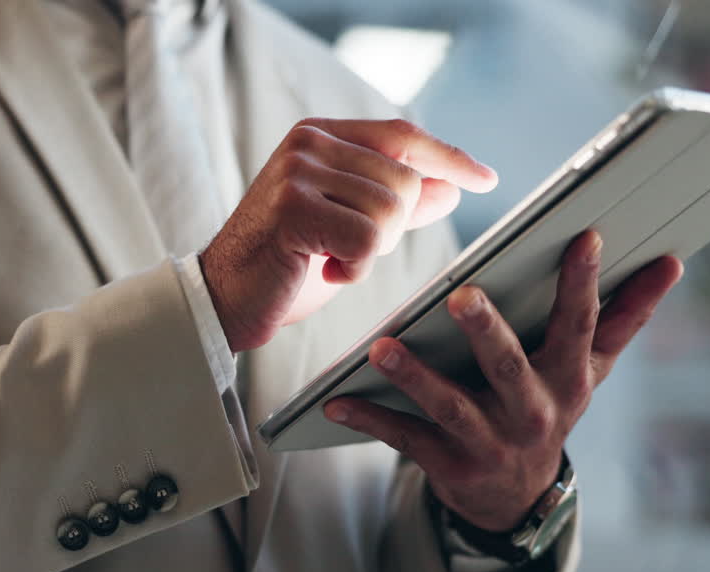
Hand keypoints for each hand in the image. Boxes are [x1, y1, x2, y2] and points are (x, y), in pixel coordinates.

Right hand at [200, 118, 497, 352]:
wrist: (224, 298)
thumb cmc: (284, 265)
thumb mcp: (348, 227)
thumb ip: (395, 204)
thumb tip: (452, 186)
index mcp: (319, 137)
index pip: (402, 135)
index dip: (448, 157)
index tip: (485, 178)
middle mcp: (307, 144)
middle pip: (405, 180)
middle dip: (393, 229)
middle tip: (350, 251)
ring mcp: (297, 173)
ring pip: (390, 210)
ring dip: (372, 252)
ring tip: (333, 259)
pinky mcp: (292, 209)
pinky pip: (365, 239)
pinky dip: (355, 268)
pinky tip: (325, 271)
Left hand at [323, 231, 683, 531]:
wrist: (514, 497)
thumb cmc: (547, 407)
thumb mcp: (588, 370)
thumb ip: (625, 317)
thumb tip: (672, 262)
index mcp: (567, 378)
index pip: (578, 325)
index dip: (583, 284)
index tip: (584, 238)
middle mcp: (532, 412)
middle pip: (508, 366)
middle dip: (486, 331)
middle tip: (462, 296)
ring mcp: (489, 442)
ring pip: (449, 406)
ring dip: (415, 378)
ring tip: (382, 347)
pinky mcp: (448, 466)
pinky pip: (404, 439)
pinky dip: (369, 418)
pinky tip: (336, 401)